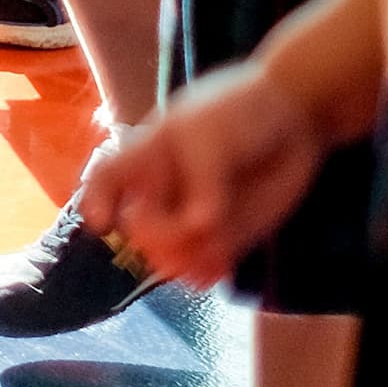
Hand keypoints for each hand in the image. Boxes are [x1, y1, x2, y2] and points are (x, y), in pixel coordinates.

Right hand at [83, 65, 329, 287]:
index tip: (105, 224)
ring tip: (213, 255)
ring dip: (185, 260)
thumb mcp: (208, 138)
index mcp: (146, 157)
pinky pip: (208, 263)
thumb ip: (201, 182)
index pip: (106, 180)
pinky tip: (219, 270)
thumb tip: (198, 226)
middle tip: (185, 235)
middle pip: (140, 228)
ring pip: (173, 252)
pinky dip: (208, 273)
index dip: (96, 202)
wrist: (291, 118)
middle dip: (156, 240)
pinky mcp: (230, 233)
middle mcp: (166, 190)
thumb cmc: (236, 113)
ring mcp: (197, 214)